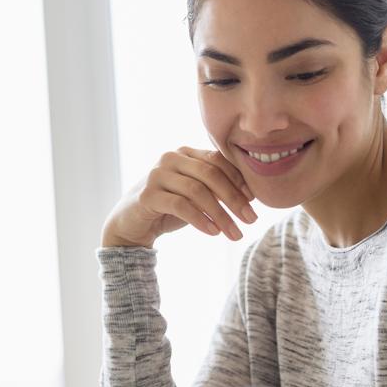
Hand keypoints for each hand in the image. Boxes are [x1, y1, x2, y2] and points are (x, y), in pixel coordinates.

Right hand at [100, 147, 255, 247]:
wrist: (131, 224)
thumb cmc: (168, 208)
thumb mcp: (195, 194)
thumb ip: (215, 188)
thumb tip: (252, 194)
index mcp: (185, 153)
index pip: (218, 160)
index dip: (239, 180)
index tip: (254, 201)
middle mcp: (170, 158)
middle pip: (210, 174)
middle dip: (234, 198)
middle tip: (251, 220)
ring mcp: (156, 175)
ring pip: (197, 191)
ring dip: (220, 214)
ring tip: (234, 233)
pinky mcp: (147, 195)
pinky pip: (180, 206)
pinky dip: (200, 219)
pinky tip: (213, 232)